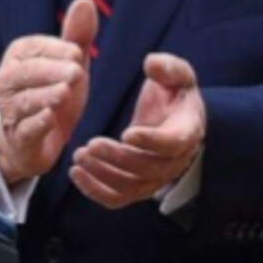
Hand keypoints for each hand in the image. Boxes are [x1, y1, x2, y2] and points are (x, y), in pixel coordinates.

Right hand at [0, 0, 96, 186]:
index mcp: (18, 56)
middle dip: (52, 71)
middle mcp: (7, 80)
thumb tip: (84, 0)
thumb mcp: (69, 64)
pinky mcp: (19, 138)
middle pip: (27, 73)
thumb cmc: (52, 91)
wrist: (35, 141)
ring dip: (45, 96)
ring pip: (26, 101)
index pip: (35, 48)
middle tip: (77, 72)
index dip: (56, 50)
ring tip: (64, 93)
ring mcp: (10, 110)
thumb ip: (77, 36)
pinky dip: (37, 124)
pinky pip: (26, 129)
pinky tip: (50, 118)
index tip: (77, 53)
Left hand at [70, 51, 203, 208]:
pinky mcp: (138, 187)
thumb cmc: (174, 93)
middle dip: (118, 159)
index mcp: (187, 132)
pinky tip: (76, 174)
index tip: (127, 132)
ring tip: (79, 156)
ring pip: (131, 187)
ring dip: (103, 175)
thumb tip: (151, 63)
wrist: (174, 117)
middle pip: (148, 169)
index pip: (172, 143)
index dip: (151, 141)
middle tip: (90, 144)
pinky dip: (95, 191)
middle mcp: (175, 161)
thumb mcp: (177, 74)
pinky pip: (118, 198)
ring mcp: (156, 178)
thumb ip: (167, 67)